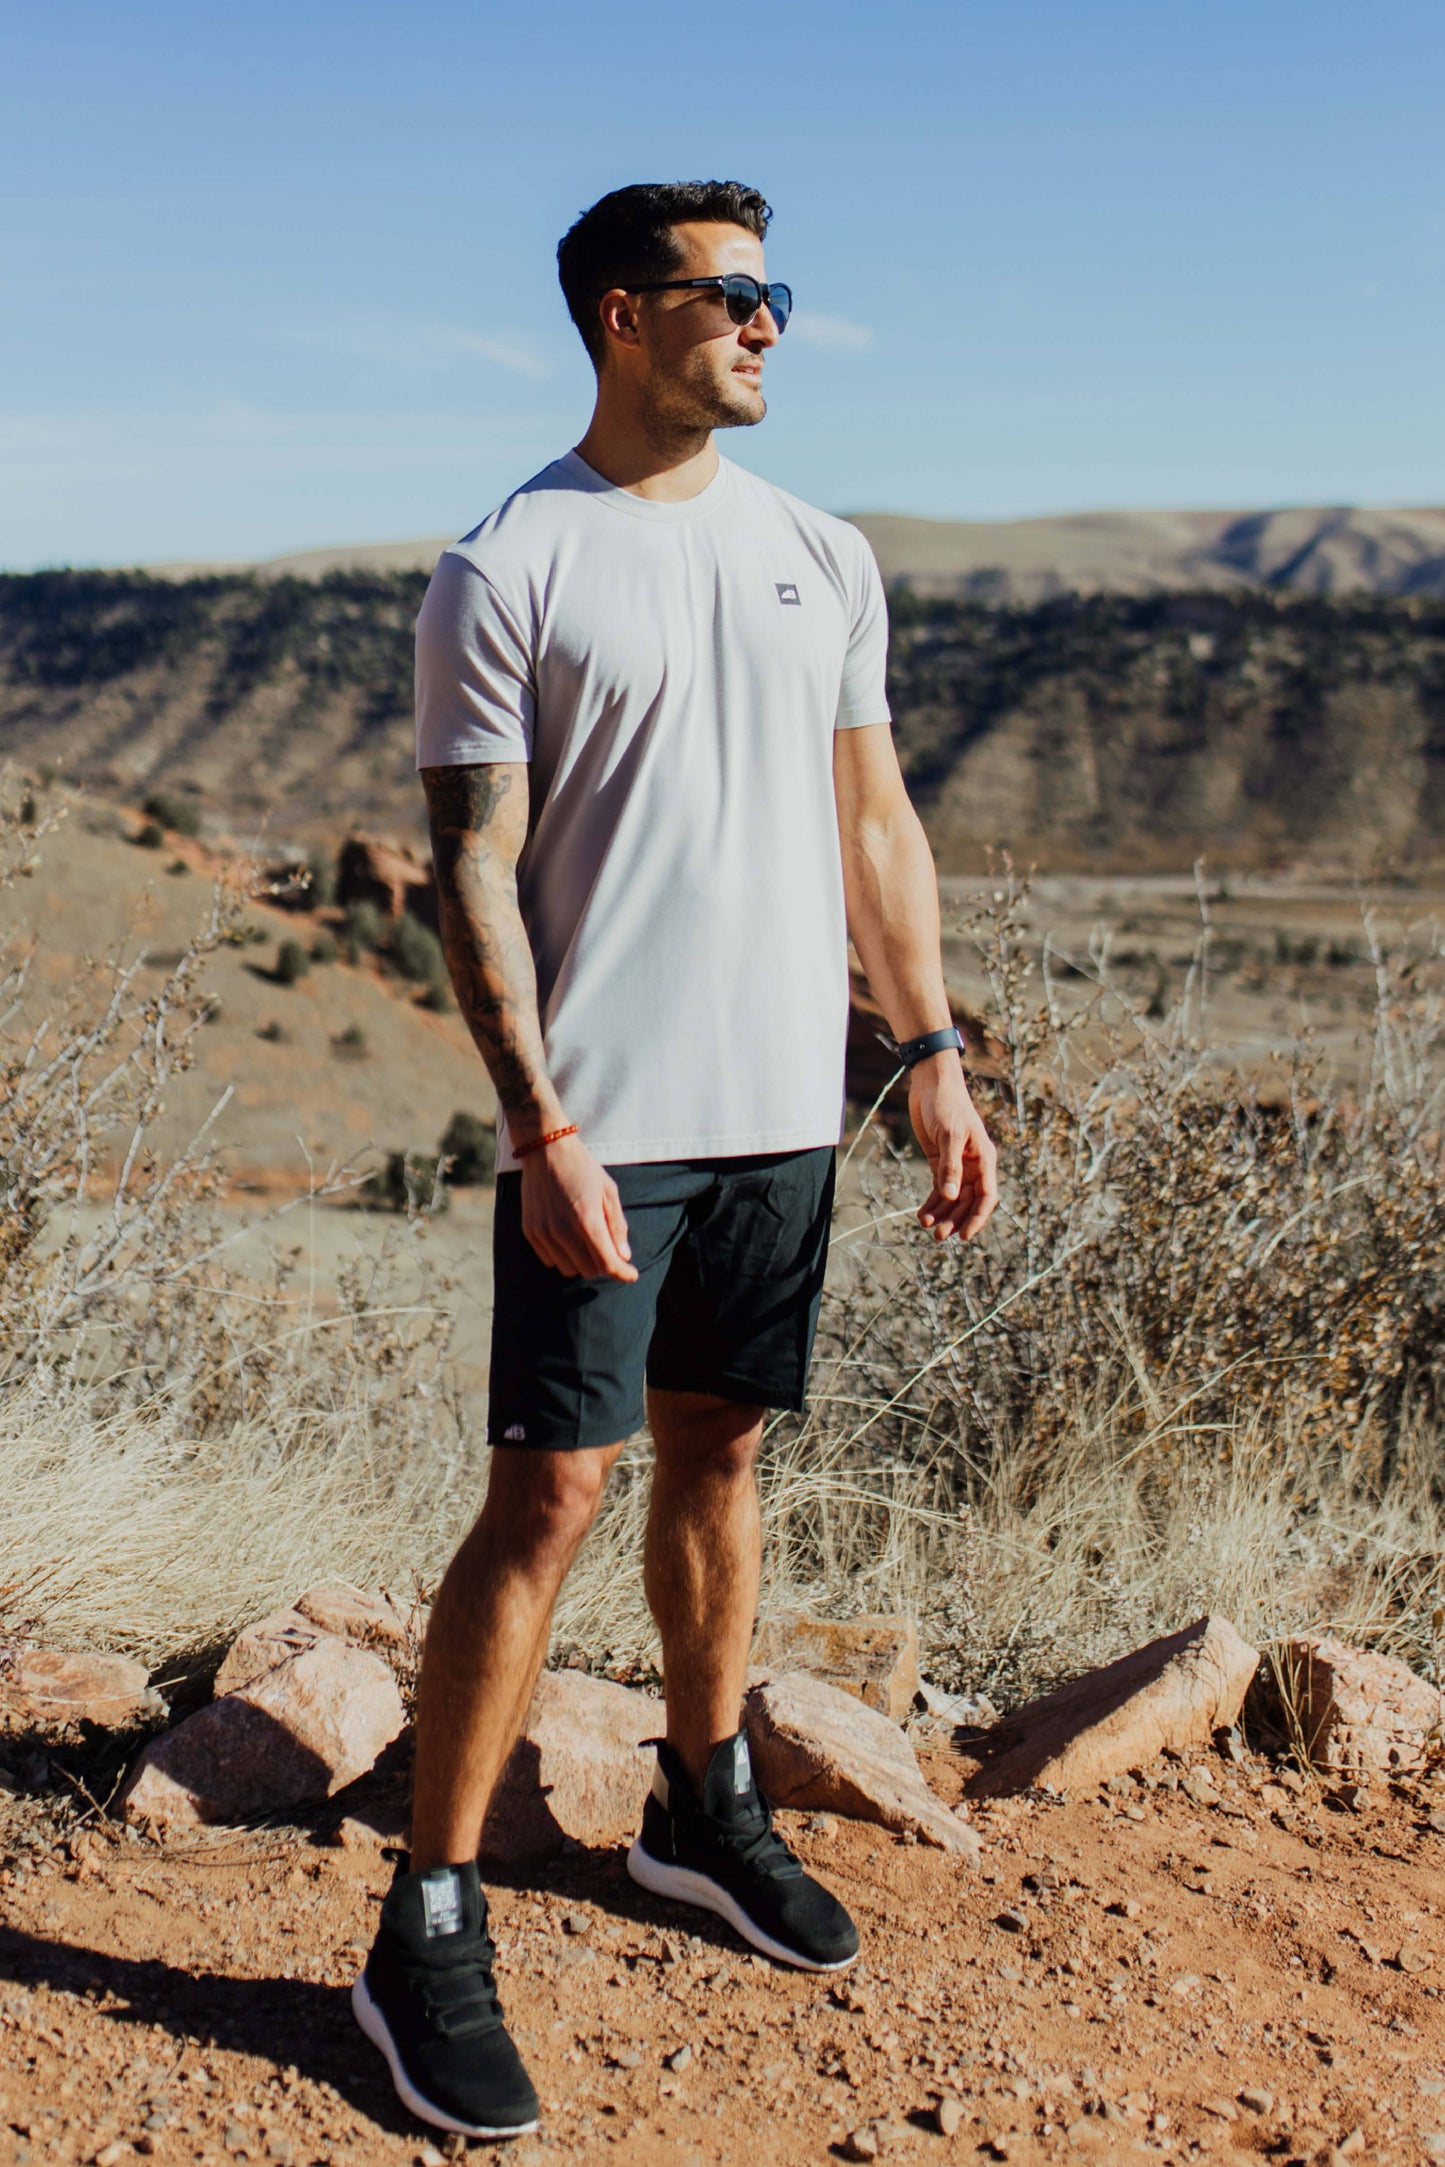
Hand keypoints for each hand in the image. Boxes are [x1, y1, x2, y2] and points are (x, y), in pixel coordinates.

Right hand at [519, 1134, 637, 1280]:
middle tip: (608, 1249)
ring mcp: (543, 1232)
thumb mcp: (608, 1191)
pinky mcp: (530, 1231)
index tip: (631, 1274)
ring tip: (585, 1240)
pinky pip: (549, 1260)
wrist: (545, 1149)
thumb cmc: (582, 1167)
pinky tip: (567, 1238)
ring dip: (581, 1261)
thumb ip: (617, 1226)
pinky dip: (562, 1256)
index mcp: (587, 1219)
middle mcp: (563, 1230)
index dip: (622, 1273)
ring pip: (568, 1269)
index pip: (607, 1263)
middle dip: (603, 1264)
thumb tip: (623, 1256)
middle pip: (589, 1270)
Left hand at [909, 1055, 998, 1241]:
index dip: (977, 1218)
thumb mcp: (949, 1135)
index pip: (986, 1196)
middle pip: (968, 1202)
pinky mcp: (940, 1160)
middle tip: (938, 1236)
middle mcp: (973, 1165)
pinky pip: (939, 1187)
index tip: (964, 1236)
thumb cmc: (946, 1104)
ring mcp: (957, 1164)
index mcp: (984, 1158)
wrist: (931, 1082)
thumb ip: (950, 1167)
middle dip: (955, 1220)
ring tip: (926, 1226)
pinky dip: (932, 1202)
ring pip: (953, 1198)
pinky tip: (922, 1214)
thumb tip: (950, 1197)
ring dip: (942, 1214)